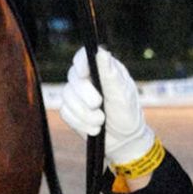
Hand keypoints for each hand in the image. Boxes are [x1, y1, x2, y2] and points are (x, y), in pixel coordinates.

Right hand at [58, 47, 157, 168]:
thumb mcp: (122, 94)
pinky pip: (65, 112)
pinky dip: (80, 123)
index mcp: (102, 69)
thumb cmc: (127, 113)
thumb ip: (110, 75)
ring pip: (67, 97)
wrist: (124, 140)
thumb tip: (101, 53)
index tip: (84, 73)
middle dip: (85, 95)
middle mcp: (87, 79)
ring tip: (101, 122)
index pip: (83, 56)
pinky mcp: (71, 111)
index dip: (80, 62)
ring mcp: (77, 95)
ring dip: (84, 113)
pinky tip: (94, 129)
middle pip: (73, 78)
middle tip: (98, 105)